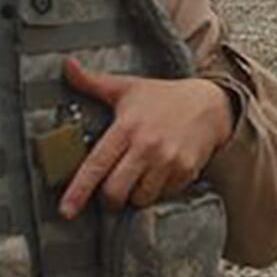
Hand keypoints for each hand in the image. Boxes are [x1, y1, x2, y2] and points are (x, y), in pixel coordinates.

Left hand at [58, 58, 233, 217]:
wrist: (210, 104)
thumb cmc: (164, 97)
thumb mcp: (128, 87)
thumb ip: (93, 82)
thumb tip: (66, 66)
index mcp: (126, 128)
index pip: (96, 165)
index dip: (79, 191)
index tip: (66, 211)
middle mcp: (146, 146)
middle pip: (116, 191)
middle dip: (109, 198)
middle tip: (111, 190)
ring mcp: (168, 160)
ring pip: (140, 198)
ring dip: (135, 196)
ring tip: (138, 179)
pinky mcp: (185, 171)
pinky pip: (163, 195)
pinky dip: (158, 191)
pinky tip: (159, 174)